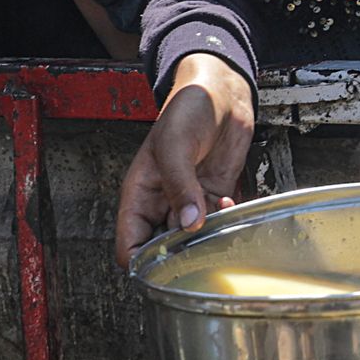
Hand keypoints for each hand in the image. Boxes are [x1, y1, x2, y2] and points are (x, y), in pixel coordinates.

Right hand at [113, 54, 252, 264]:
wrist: (222, 92)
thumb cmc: (187, 108)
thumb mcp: (175, 144)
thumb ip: (180, 185)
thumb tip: (189, 224)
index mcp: (140, 194)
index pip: (130, 245)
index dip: (142, 263)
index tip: (164, 267)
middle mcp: (162, 203)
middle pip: (163, 250)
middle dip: (180, 255)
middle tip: (199, 249)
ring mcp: (189, 201)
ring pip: (193, 240)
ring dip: (207, 237)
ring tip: (216, 220)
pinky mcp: (213, 197)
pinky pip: (217, 223)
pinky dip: (225, 221)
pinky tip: (229, 204)